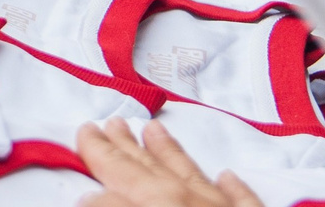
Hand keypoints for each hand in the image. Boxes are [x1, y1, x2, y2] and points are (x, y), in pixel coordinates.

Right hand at [76, 120, 263, 206]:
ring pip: (188, 173)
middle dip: (117, 148)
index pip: (111, 190)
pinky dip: (232, 186)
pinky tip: (228, 174)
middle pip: (143, 171)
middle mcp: (188, 201)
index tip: (81, 174)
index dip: (94, 182)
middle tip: (97, 125)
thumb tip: (88, 202)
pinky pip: (243, 198)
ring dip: (167, 151)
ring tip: (151, 128)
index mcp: (155, 205)